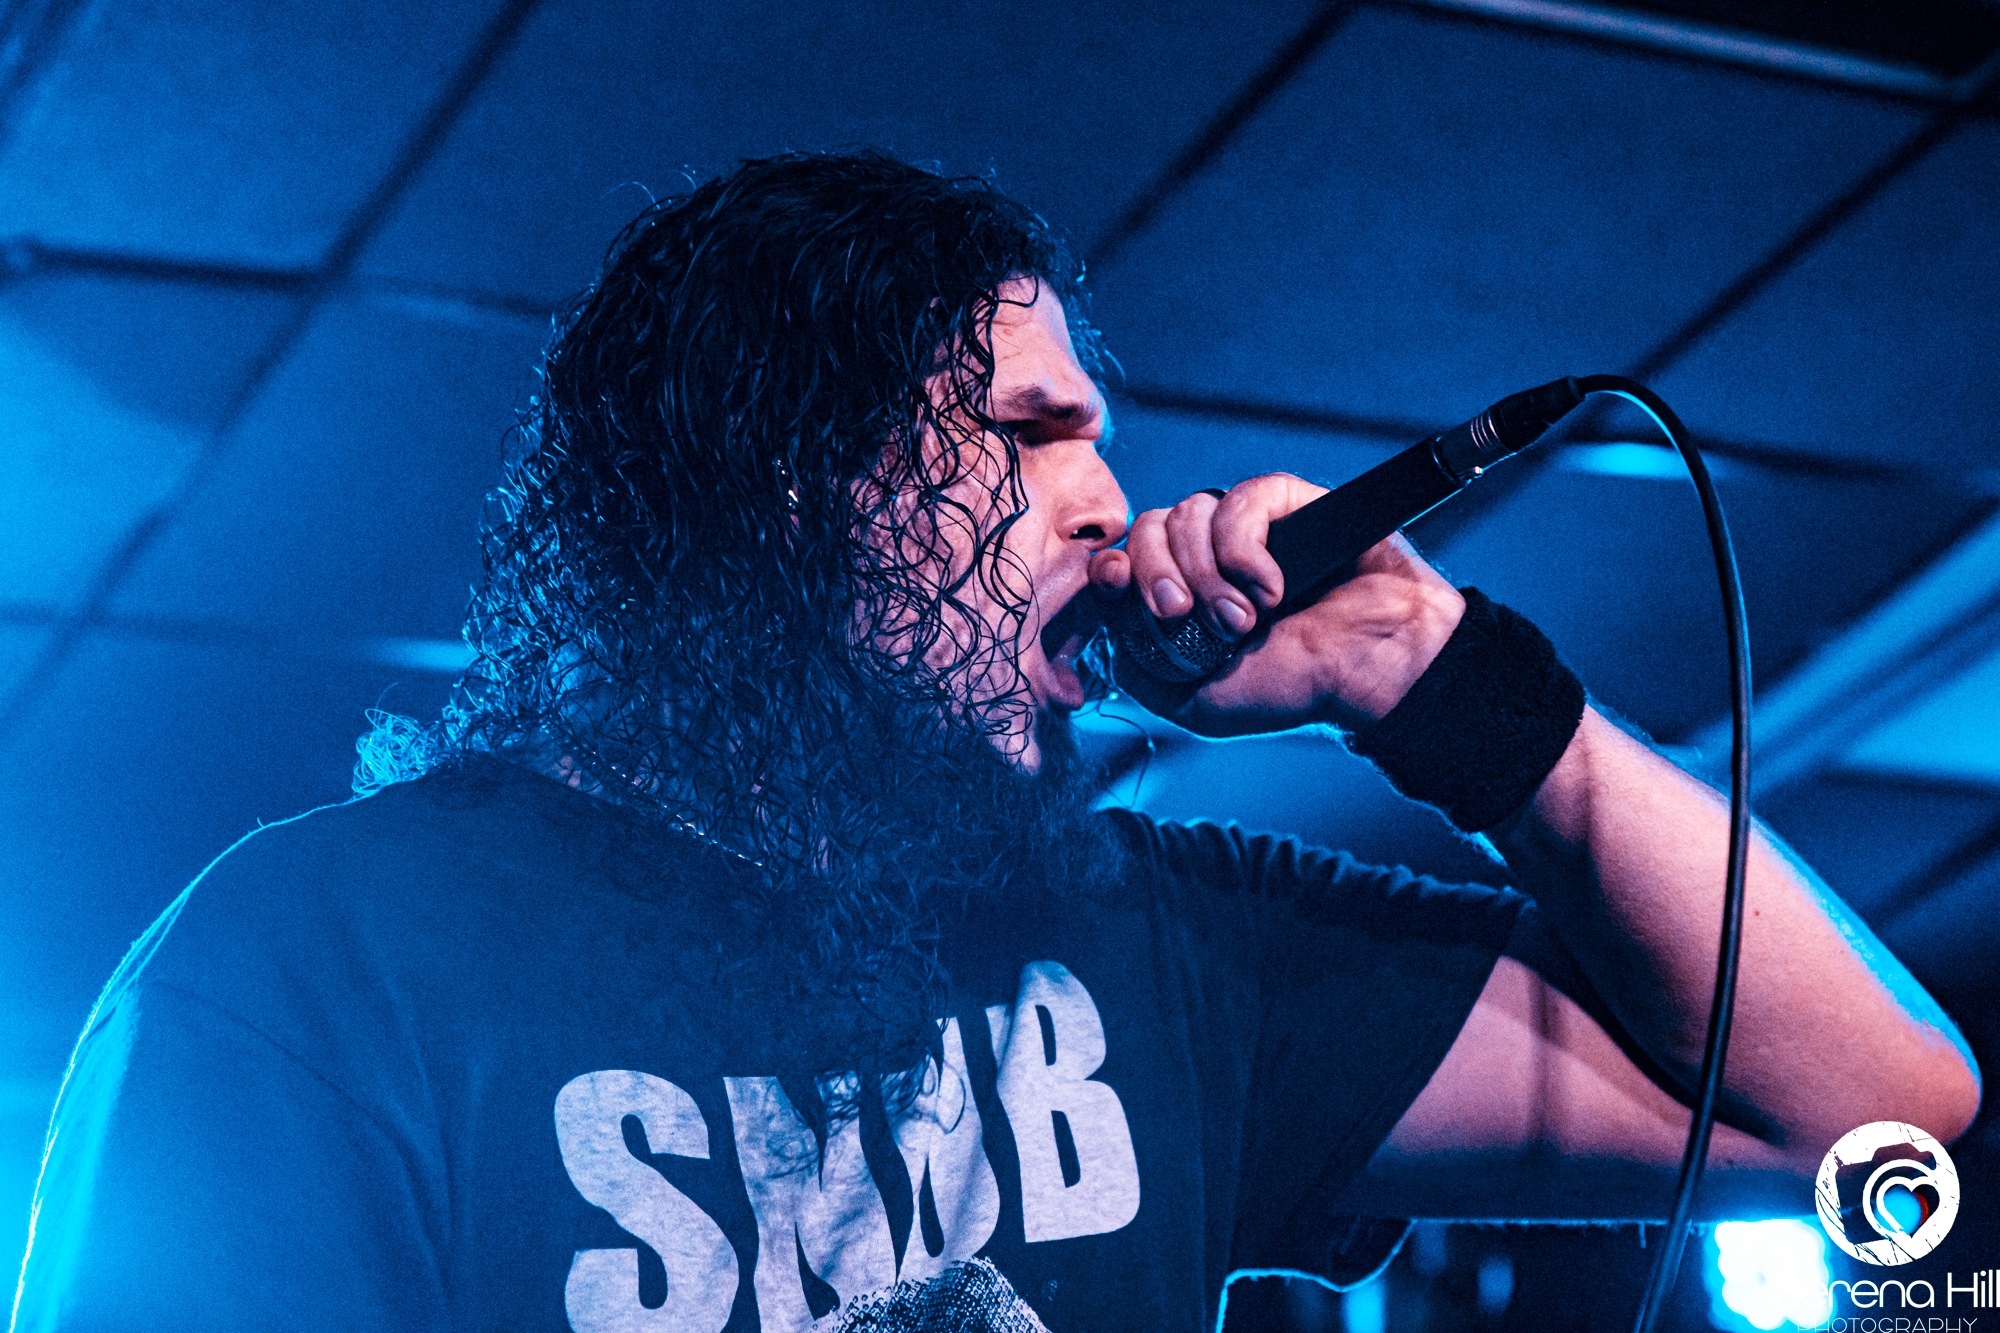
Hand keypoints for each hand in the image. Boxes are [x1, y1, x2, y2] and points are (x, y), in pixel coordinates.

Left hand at [1087, 473, 1466, 736]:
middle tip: (1185, 616)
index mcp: (1182, 595)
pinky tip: (1271, 587)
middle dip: (1157, 575)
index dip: (1112, 569)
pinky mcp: (1285, 502)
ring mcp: (1246, 527)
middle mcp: (1207, 556)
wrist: (1371, 669)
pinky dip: (1244, 548)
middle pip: (1146, 528)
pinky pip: (1238, 499)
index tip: (1120, 591)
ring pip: (1186, 513)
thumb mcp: (1198, 703)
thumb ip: (1141, 671)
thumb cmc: (1295, 687)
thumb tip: (1107, 624)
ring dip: (1207, 573)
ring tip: (1245, 619)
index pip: (1122, 558)